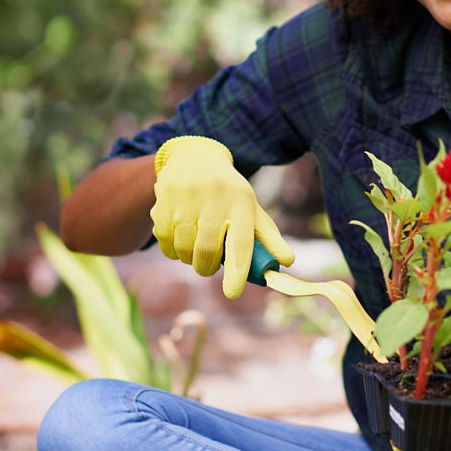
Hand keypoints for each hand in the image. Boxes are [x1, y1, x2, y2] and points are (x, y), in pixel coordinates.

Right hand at [151, 136, 294, 298]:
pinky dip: (171, 250)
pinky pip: (164, 240)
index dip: (237, 271)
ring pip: (184, 249)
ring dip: (189, 259)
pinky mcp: (164, 199)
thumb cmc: (229, 192)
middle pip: (208, 251)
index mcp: (242, 202)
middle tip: (208, 267)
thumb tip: (286, 262)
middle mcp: (215, 198)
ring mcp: (187, 198)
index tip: (232, 293)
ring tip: (195, 249)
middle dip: (207, 268)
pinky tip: (178, 238)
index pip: (240, 243)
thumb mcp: (251, 208)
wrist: (194, 157)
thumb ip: (267, 237)